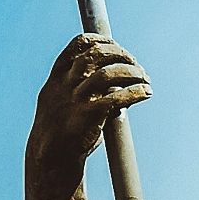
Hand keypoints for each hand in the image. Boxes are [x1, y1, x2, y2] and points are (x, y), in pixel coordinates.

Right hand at [27, 33, 151, 187]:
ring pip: (107, 73)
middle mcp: (65, 84)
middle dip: (121, 55)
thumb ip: (82, 87)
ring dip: (132, 72)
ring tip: (146, 78)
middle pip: (96, 54)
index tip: (117, 45)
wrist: (52, 159)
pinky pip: (116, 98)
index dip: (101, 40)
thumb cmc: (63, 129)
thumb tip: (115, 78)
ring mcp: (75, 100)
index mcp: (58, 77)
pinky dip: (135, 92)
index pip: (78, 45)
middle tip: (137, 65)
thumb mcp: (63, 102)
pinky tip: (146, 93)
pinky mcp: (88, 116)